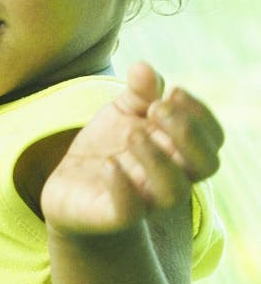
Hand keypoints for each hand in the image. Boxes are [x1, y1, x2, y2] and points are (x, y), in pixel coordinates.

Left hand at [41, 63, 223, 236]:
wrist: (71, 186)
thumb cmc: (108, 146)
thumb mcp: (122, 112)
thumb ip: (137, 92)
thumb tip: (144, 68)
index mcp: (177, 151)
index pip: (212, 138)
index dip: (201, 115)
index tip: (174, 92)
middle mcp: (169, 178)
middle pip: (205, 164)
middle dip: (187, 132)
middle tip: (156, 108)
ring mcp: (144, 200)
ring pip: (174, 192)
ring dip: (157, 157)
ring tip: (131, 132)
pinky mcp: (112, 215)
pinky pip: (129, 211)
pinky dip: (122, 186)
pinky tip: (109, 164)